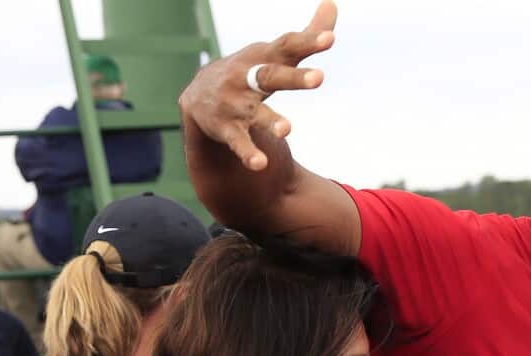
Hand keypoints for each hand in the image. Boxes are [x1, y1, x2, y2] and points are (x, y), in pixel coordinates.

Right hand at [178, 2, 337, 170]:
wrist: (198, 97)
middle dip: (294, 77)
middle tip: (319, 77)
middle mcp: (248, 77)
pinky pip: (238, 142)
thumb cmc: (251, 72)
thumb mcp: (275, 52)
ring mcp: (235, 103)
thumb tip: (332, 3)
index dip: (309, 41)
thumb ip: (306, 34)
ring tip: (287, 129)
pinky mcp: (226, 129)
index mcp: (263, 57)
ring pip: (254, 112)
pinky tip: (260, 164)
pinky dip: (248, 153)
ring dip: (270, 120)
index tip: (330, 38)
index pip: (288, 46)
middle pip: (272, 75)